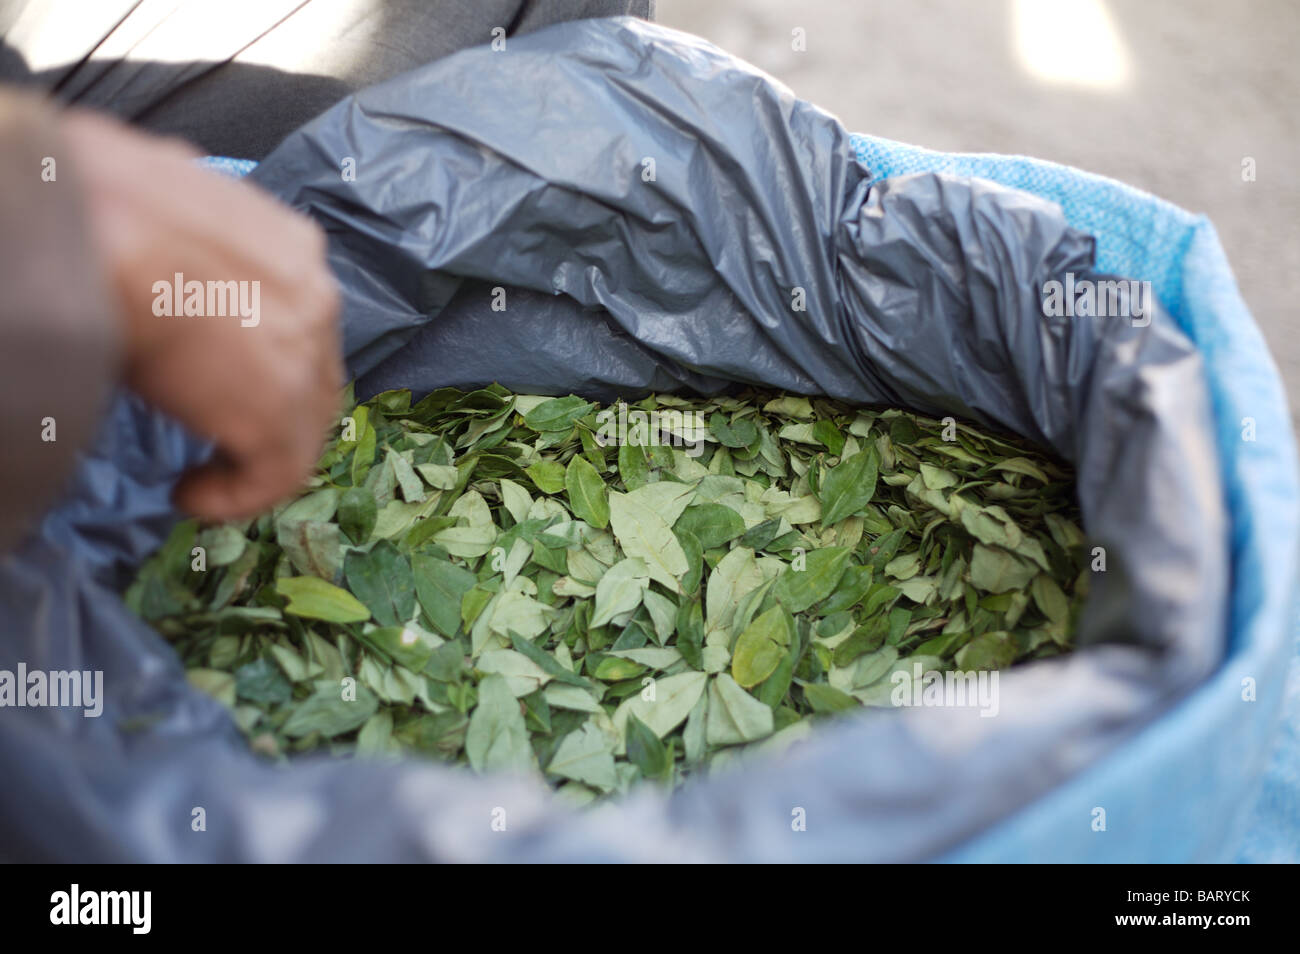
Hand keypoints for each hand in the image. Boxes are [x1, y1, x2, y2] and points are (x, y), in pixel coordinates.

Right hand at [61, 110, 342, 521]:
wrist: (95, 230)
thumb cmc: (103, 208)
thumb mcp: (161, 217)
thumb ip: (184, 249)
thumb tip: (153, 260)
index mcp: (292, 247)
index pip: (299, 316)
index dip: (267, 355)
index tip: (218, 378)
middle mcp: (315, 297)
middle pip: (313, 370)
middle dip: (274, 406)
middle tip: (221, 431)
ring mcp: (305, 359)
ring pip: (303, 423)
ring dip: (257, 452)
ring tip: (206, 473)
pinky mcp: (278, 417)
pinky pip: (276, 473)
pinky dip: (235, 495)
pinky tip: (192, 495)